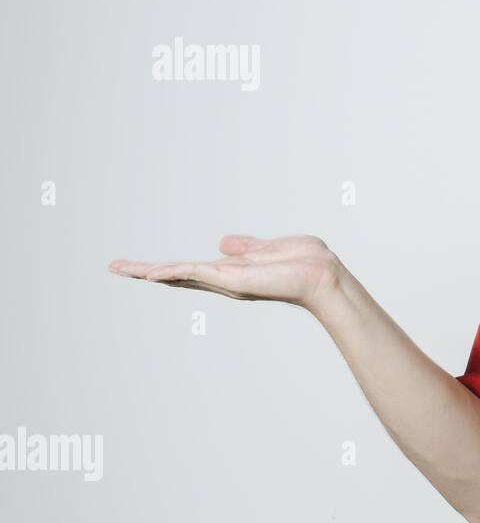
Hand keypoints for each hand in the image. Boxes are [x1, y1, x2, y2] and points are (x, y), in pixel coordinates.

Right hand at [107, 234, 340, 311]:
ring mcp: (226, 280)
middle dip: (144, 271)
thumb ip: (246, 247)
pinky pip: (195, 272)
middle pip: (176, 274)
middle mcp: (224, 279)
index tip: (139, 267)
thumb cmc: (304, 263)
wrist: (322, 275)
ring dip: (148, 271)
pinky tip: (150, 273)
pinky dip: (172, 272)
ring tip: (119, 268)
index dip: (165, 267)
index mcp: (232, 271)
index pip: (191, 268)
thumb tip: (224, 242)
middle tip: (115, 267)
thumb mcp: (269, 248)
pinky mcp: (232, 277)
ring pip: (179, 273)